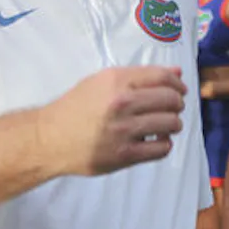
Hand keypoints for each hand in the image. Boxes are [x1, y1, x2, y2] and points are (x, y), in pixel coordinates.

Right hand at [41, 66, 185, 175]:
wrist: (49, 138)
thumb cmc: (76, 107)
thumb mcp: (101, 82)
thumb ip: (139, 76)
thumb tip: (177, 73)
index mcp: (116, 80)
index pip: (163, 77)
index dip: (177, 83)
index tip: (179, 90)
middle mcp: (121, 103)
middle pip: (171, 100)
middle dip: (176, 104)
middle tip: (171, 108)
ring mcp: (123, 130)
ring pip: (170, 124)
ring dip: (173, 124)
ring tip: (163, 125)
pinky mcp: (124, 155)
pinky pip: (161, 149)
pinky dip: (164, 144)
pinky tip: (154, 141)